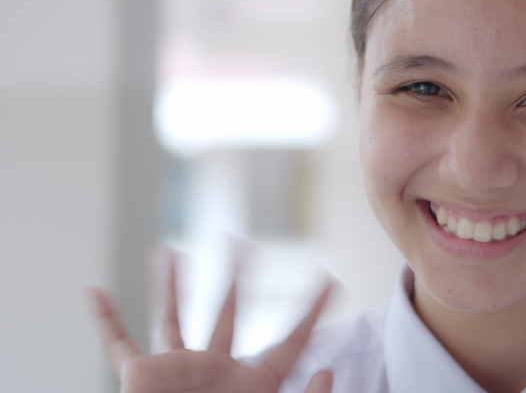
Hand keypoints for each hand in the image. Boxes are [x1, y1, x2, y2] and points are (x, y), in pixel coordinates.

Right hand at [88, 249, 332, 392]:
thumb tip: (328, 369)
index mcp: (251, 386)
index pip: (289, 343)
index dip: (311, 312)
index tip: (329, 282)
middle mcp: (214, 375)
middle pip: (228, 318)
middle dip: (236, 282)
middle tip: (242, 247)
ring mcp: (176, 376)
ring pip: (172, 320)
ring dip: (169, 286)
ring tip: (166, 251)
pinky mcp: (140, 381)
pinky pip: (118, 348)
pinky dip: (106, 322)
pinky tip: (95, 293)